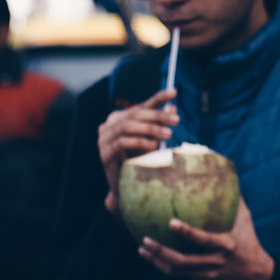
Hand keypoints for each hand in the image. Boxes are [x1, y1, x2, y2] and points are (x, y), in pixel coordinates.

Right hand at [97, 88, 178, 212]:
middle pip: (135, 114)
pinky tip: (153, 146)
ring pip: (128, 126)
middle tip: (176, 120)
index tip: (174, 92)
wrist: (126, 187)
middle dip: (158, 116)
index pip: (141, 106)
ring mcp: (104, 140)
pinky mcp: (104, 154)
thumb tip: (173, 106)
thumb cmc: (141, 160)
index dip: (158, 98)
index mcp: (120, 119)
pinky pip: (122, 143)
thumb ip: (160, 123)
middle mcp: (109, 126)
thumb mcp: (153, 140)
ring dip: (150, 129)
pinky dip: (140, 142)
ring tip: (168, 134)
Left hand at [137, 197, 274, 279]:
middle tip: (144, 240)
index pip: (204, 240)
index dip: (187, 233)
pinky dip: (163, 265)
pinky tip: (152, 256)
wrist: (255, 277)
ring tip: (142, 249)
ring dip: (157, 261)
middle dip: (161, 252)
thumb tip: (225, 175)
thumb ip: (235, 201)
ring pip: (176, 271)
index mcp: (226, 245)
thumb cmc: (249, 241)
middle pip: (183, 261)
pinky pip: (179, 274)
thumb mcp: (245, 220)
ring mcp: (207, 275)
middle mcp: (215, 262)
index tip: (171, 222)